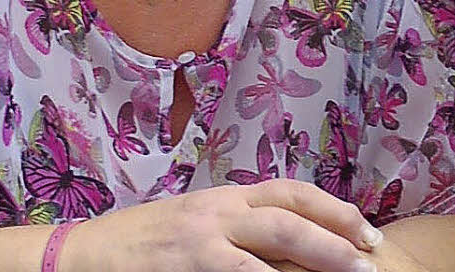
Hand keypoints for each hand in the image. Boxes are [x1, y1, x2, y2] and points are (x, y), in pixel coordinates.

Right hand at [62, 179, 383, 271]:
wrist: (83, 255)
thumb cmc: (147, 241)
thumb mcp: (201, 220)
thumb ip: (242, 225)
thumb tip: (297, 239)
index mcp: (228, 196)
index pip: (292, 192)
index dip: (334, 208)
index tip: (366, 230)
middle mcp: (220, 210)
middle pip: (290, 215)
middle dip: (336, 234)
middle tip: (370, 256)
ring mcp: (202, 239)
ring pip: (271, 241)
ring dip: (315, 257)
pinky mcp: (186, 267)